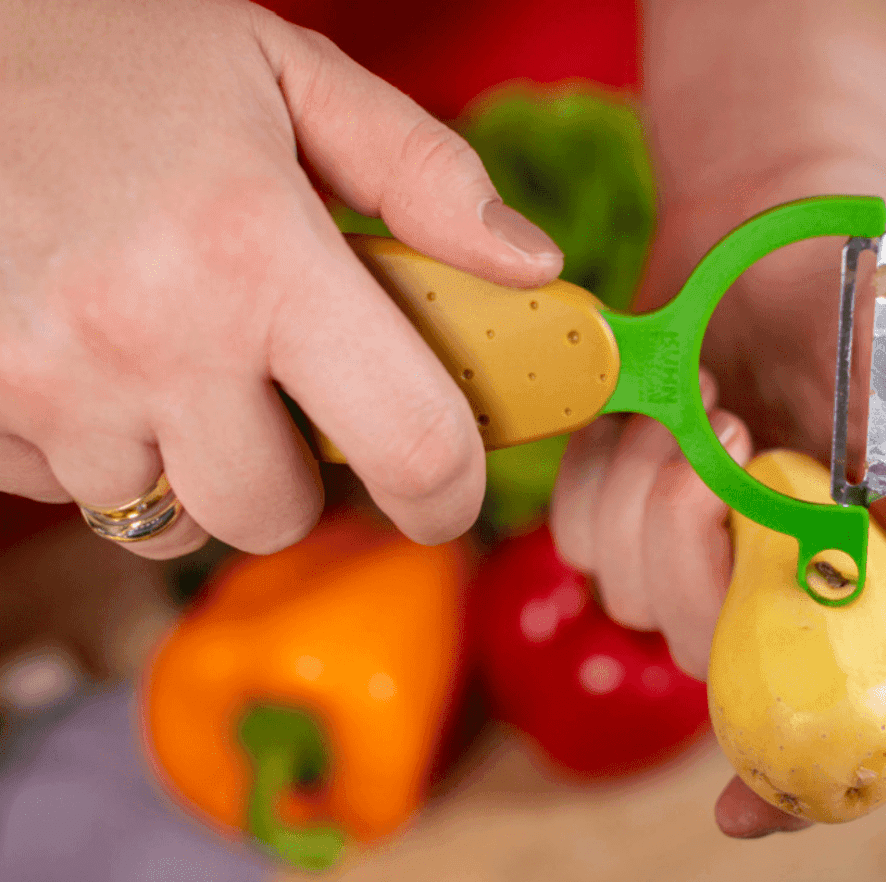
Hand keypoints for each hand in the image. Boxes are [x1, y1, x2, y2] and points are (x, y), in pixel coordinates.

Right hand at [0, 0, 561, 557]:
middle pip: (276, 513)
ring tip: (174, 359)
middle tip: (278, 393)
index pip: (408, 443)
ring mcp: (50, 384)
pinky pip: (79, 492)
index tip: (445, 493)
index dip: (447, 492)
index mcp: (256, 251)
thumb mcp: (288, 76)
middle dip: (296, 475)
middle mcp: (150, 336)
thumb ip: (423, 176)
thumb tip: (530, 266)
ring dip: (195, 465)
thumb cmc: (114, 51)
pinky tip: (95, 359)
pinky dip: (107, 450)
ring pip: (172, 519)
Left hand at [550, 164, 885, 836]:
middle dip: (690, 550)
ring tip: (698, 404)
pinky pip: (574, 531)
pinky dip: (597, 476)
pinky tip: (648, 417)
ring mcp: (686, 534)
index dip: (796, 778)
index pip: (842, 700)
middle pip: (697, 647)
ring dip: (644, 494)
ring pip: (620, 587)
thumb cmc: (864, 271)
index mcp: (862, 556)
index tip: (741, 816)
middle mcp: (768, 565)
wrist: (776, 218)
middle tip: (727, 430)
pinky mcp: (622, 489)